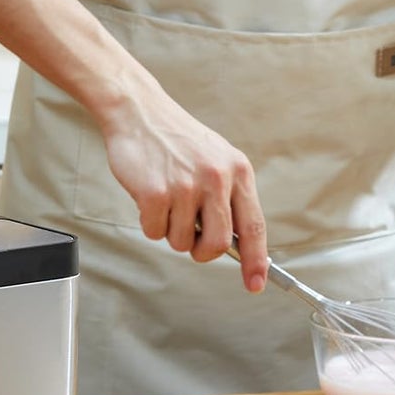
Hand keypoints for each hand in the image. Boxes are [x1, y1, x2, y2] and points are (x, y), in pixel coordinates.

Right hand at [97, 88, 268, 291]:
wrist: (139, 112)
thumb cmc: (175, 139)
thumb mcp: (215, 159)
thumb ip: (228, 196)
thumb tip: (234, 241)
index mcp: (237, 171)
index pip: (253, 226)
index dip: (255, 260)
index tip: (255, 283)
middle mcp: (216, 178)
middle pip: (217, 244)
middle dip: (201, 251)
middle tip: (190, 239)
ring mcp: (186, 186)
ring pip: (181, 241)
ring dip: (170, 231)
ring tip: (165, 201)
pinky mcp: (155, 193)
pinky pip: (154, 232)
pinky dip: (149, 222)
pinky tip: (148, 197)